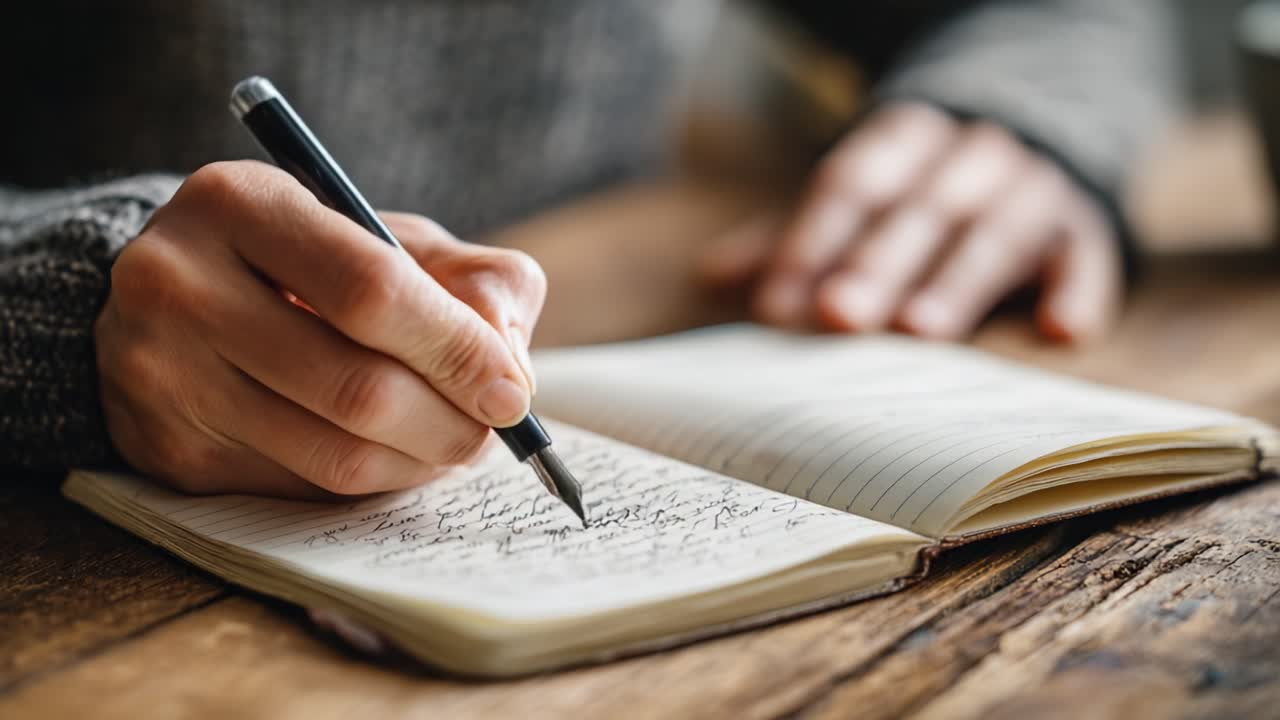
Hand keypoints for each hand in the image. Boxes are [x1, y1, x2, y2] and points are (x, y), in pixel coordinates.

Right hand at [96, 160, 545, 497]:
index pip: (371, 290)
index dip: (457, 350)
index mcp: (239, 203)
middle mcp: (179, 286)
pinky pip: (304, 489)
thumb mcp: (392, 236)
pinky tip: (394, 455)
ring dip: (420, 462)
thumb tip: (510, 375)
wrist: (181, 295)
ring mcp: (161, 374)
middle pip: (355, 387)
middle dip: (451, 422)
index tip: (512, 392)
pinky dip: (373, 481)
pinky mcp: (167, 450)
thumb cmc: (314, 261)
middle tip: (493, 431)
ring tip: (453, 443)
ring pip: (334, 454)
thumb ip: (476, 283)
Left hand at [700, 103, 1122, 342]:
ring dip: (957, 280)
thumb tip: (712, 274)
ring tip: (921, 331)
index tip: (778, 301)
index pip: (852, 182)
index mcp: (905, 138)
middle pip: (917, 209)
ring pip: (994, 230)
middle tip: (839, 317)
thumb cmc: (919, 186)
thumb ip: (795, 234)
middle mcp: (970, 154)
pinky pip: (1086, 255)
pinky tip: (1060, 331)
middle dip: (876, 263)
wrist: (1036, 136)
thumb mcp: (857, 195)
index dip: (814, 240)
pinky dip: (1078, 289)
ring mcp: (1032, 186)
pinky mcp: (1083, 225)